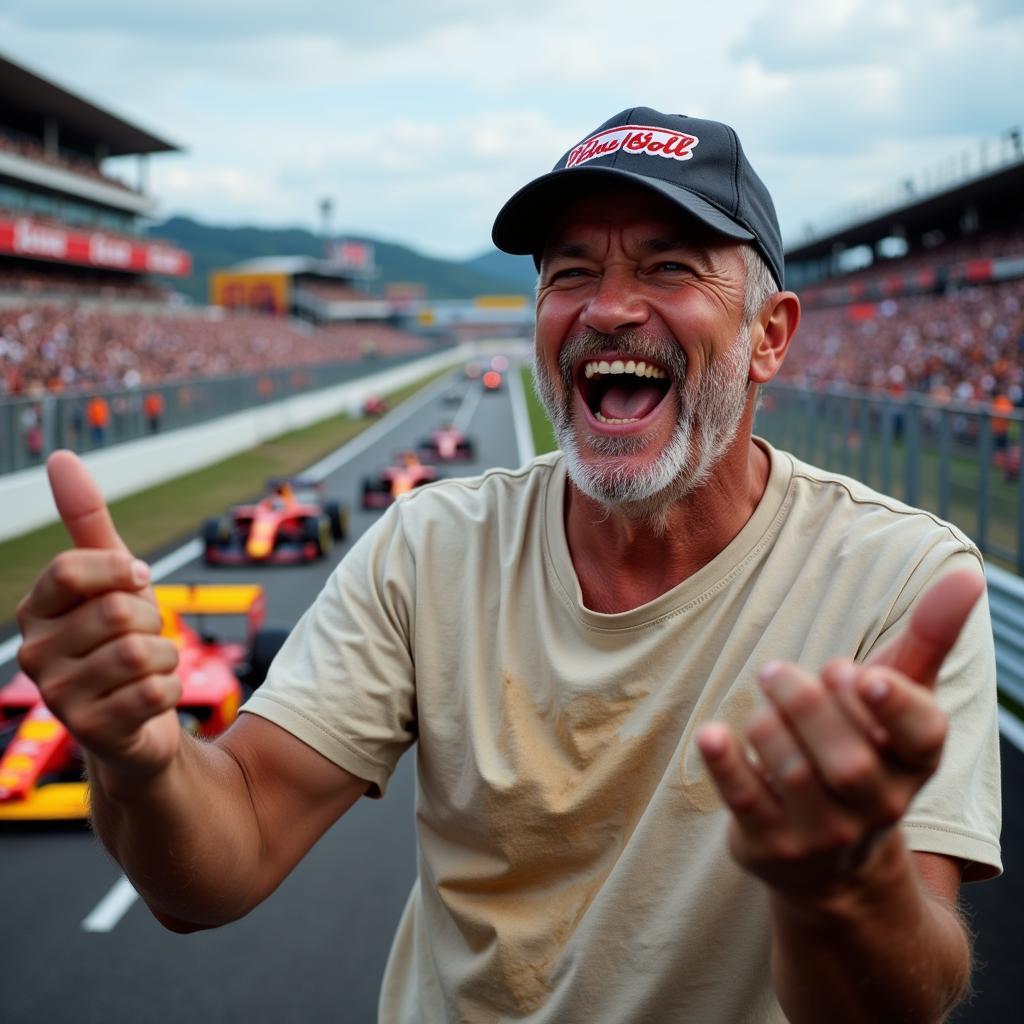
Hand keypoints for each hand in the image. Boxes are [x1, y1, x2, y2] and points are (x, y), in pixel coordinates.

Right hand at [15, 451, 182, 776]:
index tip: (137, 581)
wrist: (138, 720)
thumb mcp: (111, 576)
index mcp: (36, 610)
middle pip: (118, 612)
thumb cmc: (122, 639)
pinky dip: (172, 689)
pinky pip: (157, 691)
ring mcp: (58, 696)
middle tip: (141, 638)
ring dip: (166, 656)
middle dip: (150, 622)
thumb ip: (87, 521)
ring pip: (141, 652)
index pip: (72, 569)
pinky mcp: (90, 732)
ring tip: (150, 668)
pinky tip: (153, 697)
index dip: (121, 572)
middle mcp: (34, 653)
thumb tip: (62, 457)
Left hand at [697, 568, 984, 893]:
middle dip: (805, 703)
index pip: (921, 738)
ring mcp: (823, 834)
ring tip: (764, 704)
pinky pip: (745, 801)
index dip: (895, 707)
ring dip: (768, 722)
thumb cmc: (866, 746)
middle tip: (777, 671)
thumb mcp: (897, 697)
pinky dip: (726, 764)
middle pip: (847, 759)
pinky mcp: (771, 843)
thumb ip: (928, 637)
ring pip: (791, 771)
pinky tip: (712, 733)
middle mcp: (878, 806)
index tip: (863, 675)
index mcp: (915, 763)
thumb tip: (967, 572)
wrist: (831, 858)